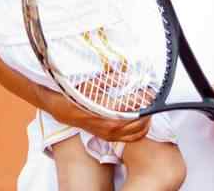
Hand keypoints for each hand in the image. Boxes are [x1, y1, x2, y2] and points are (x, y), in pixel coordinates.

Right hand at [34, 83, 150, 141]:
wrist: (61, 109)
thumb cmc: (77, 95)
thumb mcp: (93, 83)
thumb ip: (112, 80)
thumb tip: (128, 75)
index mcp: (108, 113)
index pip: (134, 109)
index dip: (145, 100)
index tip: (150, 92)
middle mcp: (110, 127)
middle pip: (140, 124)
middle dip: (149, 112)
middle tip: (152, 100)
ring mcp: (110, 134)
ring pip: (137, 134)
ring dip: (146, 123)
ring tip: (148, 111)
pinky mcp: (108, 137)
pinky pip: (130, 139)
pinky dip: (139, 132)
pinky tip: (141, 122)